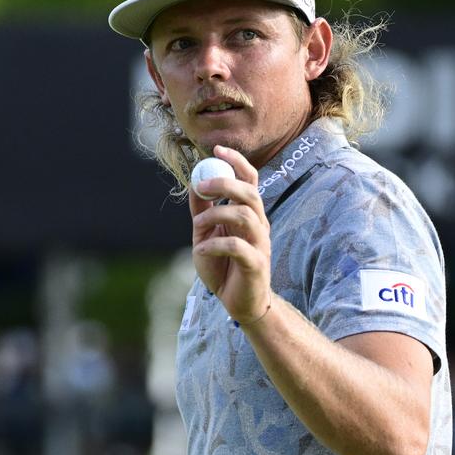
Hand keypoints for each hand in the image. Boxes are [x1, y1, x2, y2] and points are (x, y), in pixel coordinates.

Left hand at [189, 145, 272, 323]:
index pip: (250, 180)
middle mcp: (259, 225)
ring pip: (246, 216)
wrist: (238, 304)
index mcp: (249, 214)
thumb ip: (202, 210)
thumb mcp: (206, 234)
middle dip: (225, 184)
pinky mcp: (256, 265)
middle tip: (201, 186)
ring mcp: (260, 244)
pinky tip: (202, 250)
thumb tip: (194, 182)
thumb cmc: (224, 267)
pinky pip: (238, 247)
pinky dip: (216, 245)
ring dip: (216, 215)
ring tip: (198, 227)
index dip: (237, 163)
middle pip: (249, 193)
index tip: (217, 150)